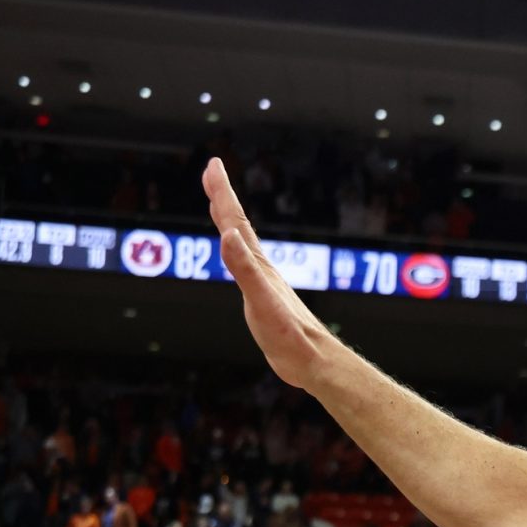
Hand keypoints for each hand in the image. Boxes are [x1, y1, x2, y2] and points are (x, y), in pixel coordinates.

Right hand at [202, 158, 335, 390]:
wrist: (314, 362)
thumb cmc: (290, 336)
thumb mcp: (261, 302)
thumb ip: (245, 270)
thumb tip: (229, 235)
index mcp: (258, 266)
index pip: (236, 222)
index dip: (222, 193)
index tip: (213, 165)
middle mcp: (262, 269)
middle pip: (238, 226)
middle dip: (222, 198)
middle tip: (211, 171)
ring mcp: (265, 283)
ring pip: (243, 245)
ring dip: (229, 222)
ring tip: (220, 206)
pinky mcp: (267, 300)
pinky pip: (246, 267)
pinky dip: (237, 253)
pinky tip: (239, 256)